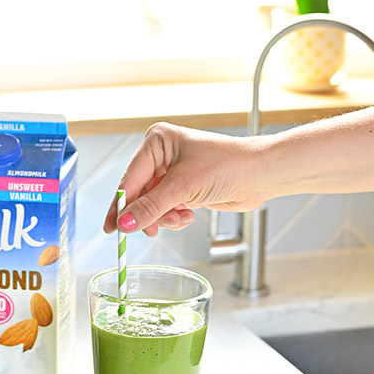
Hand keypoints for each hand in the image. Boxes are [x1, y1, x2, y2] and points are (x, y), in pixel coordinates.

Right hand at [103, 123, 266, 236]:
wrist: (261, 174)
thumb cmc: (229, 165)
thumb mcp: (184, 187)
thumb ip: (151, 207)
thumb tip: (124, 223)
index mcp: (157, 142)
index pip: (131, 178)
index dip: (121, 205)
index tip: (112, 228)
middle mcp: (163, 155)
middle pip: (139, 193)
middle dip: (147, 213)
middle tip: (147, 231)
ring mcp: (174, 173)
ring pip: (153, 205)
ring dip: (163, 217)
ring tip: (180, 218)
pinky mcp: (185, 189)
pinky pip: (167, 209)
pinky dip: (174, 218)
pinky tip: (188, 216)